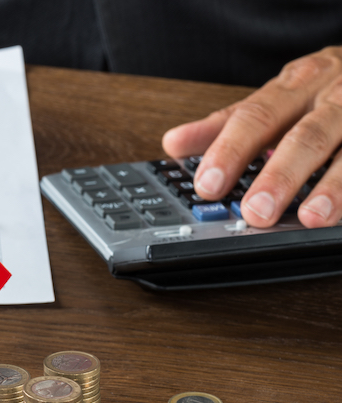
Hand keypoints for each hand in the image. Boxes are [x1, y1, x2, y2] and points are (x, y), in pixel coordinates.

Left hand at [162, 46, 341, 228]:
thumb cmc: (322, 88)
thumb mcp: (274, 98)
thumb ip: (226, 124)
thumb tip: (173, 144)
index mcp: (294, 87)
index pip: (257, 117)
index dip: (231, 151)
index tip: (207, 184)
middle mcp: (333, 98)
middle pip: (306, 136)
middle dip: (280, 176)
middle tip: (256, 212)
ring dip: (334, 187)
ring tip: (311, 218)